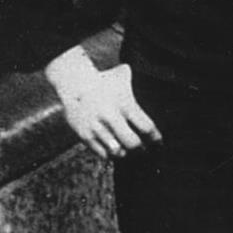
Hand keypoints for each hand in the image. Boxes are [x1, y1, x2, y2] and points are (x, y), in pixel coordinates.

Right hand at [45, 48, 161, 159]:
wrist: (73, 83)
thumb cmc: (104, 81)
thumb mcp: (122, 77)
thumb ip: (138, 82)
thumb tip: (157, 78)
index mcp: (124, 103)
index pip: (146, 127)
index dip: (155, 139)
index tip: (158, 143)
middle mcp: (111, 117)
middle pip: (133, 144)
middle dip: (142, 150)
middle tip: (144, 150)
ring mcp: (97, 127)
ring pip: (118, 152)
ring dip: (126, 153)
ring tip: (129, 151)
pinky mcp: (86, 135)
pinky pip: (103, 154)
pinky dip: (111, 155)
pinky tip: (116, 150)